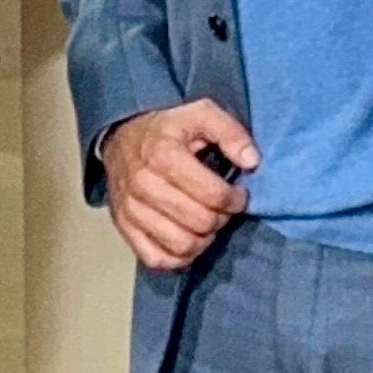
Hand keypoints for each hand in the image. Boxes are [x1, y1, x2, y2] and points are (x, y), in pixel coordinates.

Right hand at [103, 100, 257, 275]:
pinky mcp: (124, 227)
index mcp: (164, 156)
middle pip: (200, 222)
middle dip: (221, 218)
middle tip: (223, 208)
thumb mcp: (201, 113)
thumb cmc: (167, 127)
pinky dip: (179, 257)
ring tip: (207, 223)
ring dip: (204, 239)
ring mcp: (131, 210)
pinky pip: (157, 259)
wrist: (121, 134)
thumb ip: (230, 133)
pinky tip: (189, 239)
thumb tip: (252, 161)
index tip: (238, 194)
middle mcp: (144, 185)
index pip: (213, 195)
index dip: (235, 199)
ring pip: (181, 245)